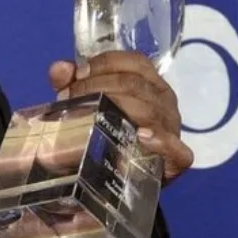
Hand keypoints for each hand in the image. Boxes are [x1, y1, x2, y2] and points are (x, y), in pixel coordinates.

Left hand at [49, 51, 193, 183]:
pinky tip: (141, 137)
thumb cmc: (104, 129)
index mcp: (147, 81)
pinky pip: (177, 149)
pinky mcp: (177, 158)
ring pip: (148, 110)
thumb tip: (60, 68)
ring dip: (114, 111)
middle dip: (97, 88)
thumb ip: (71, 83)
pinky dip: (160, 142)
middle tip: (69, 101)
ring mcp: (172, 128)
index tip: (77, 76)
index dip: (104, 64)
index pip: (134, 62)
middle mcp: (164, 100)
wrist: (115, 175)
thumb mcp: (85, 103)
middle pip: (134, 84)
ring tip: (88, 118)